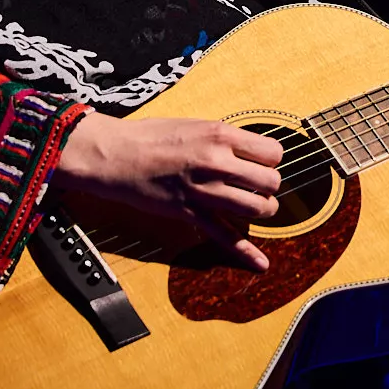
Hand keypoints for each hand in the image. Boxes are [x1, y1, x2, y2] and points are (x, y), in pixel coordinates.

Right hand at [53, 113, 283, 270]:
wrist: (115, 154)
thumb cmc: (150, 136)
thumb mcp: (195, 124)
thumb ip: (224, 139)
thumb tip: (248, 150)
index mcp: (220, 135)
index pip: (273, 152)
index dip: (270, 160)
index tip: (261, 163)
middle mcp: (217, 162)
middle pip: (271, 181)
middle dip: (268, 186)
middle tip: (257, 186)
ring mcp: (204, 190)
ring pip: (257, 208)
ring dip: (262, 209)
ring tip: (255, 206)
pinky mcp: (189, 213)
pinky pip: (225, 236)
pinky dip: (246, 252)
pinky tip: (260, 263)